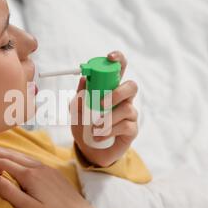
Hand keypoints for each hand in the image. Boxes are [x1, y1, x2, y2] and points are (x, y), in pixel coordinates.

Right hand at [0, 146, 104, 207]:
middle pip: (14, 156)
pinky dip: (22, 158)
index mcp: (31, 175)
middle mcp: (40, 168)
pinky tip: (21, 160)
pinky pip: (34, 160)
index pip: (5, 163)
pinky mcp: (55, 174)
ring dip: (10, 153)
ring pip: (25, 157)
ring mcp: (49, 170)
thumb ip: (9, 192)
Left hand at [70, 51, 138, 166]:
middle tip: (101, 104)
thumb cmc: (84, 126)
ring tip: (95, 127)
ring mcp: (130, 114)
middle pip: (131, 86)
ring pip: (127, 109)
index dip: (118, 60)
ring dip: (108, 118)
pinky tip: (99, 136)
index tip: (110, 57)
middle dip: (117, 93)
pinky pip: (125, 126)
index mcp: (110, 88)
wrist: (89, 150)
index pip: (119, 69)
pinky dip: (109, 131)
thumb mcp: (75, 111)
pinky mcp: (132, 129)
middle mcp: (123, 98)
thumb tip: (83, 80)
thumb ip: (78, 97)